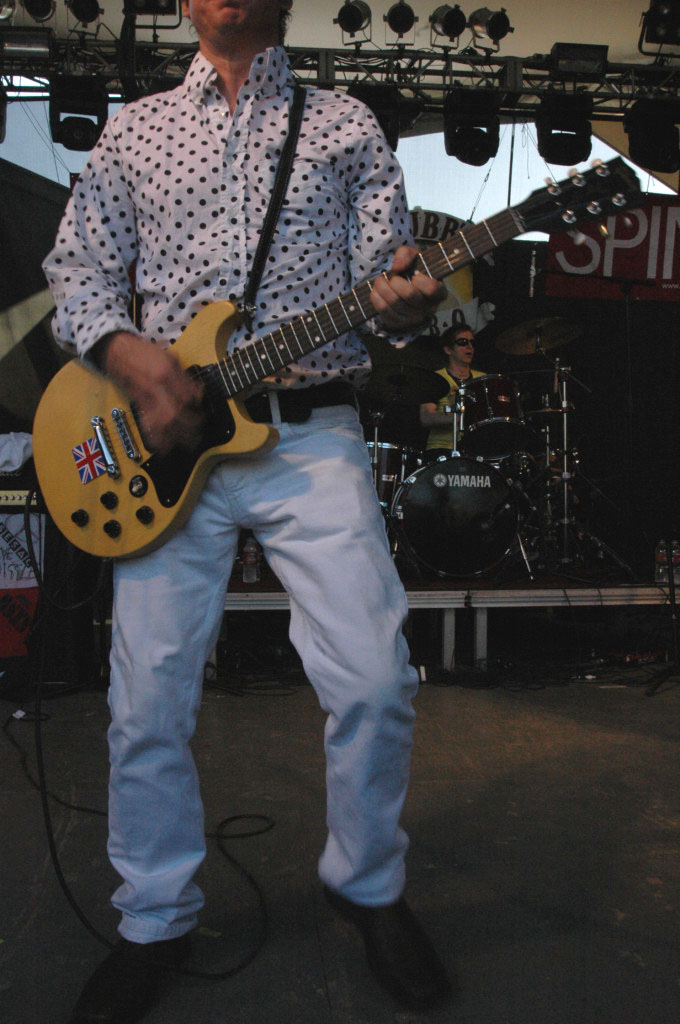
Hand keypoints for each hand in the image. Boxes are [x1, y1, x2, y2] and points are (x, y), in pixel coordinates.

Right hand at [96, 332, 203, 454]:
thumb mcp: (170, 357)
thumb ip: (185, 377)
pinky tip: (163, 448)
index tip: (201, 411)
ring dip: (176, 437)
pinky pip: (148, 423)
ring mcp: (146, 396)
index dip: (197, 406)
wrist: (118, 351)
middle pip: (176, 412)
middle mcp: (156, 386)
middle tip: (198, 434)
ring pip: (163, 421)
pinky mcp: (138, 403)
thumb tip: (198, 393)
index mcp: (167, 372)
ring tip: (186, 445)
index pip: (187, 395)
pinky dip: (157, 437)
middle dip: (190, 427)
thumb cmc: (144, 353)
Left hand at [369, 245, 446, 330]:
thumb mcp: (414, 256)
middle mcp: (429, 308)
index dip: (420, 280)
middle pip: (410, 295)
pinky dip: (377, 298)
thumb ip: (406, 254)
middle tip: (391, 276)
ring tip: (380, 280)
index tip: (414, 274)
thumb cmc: (413, 270)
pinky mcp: (399, 323)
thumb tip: (397, 267)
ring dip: (382, 288)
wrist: (404, 287)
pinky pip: (385, 312)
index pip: (432, 289)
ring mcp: (414, 318)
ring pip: (395, 303)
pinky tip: (376, 291)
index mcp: (439, 292)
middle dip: (395, 282)